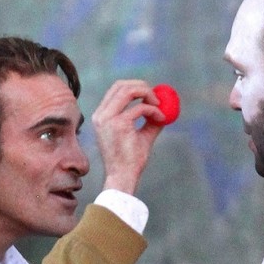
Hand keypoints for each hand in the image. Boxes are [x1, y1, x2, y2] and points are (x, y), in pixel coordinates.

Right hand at [92, 79, 165, 196]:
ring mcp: (108, 118)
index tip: (149, 94)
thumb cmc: (129, 162)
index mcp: (101, 116)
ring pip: (129, 90)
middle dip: (142, 86)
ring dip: (147, 94)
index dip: (134, 86)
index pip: (115, 90)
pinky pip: (140, 108)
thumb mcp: (140, 137)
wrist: (123, 178)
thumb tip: (162, 110)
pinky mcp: (119, 124)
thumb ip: (148, 122)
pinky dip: (153, 110)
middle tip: (156, 97)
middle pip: (121, 85)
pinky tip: (160, 119)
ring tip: (159, 106)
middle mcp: (101, 115)